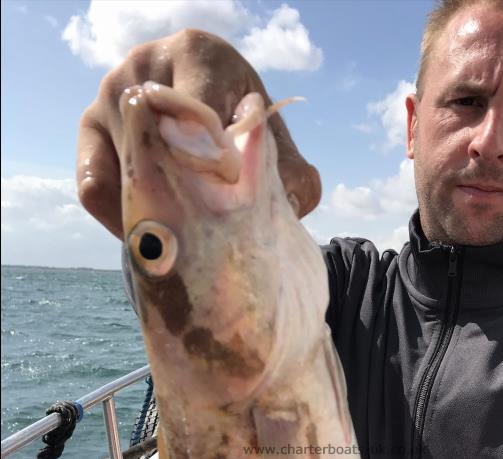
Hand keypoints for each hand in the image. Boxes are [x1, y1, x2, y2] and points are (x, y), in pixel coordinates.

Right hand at [77, 29, 321, 237]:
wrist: (210, 119)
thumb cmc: (245, 134)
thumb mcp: (278, 147)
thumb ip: (292, 175)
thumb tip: (293, 204)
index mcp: (198, 55)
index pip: (201, 115)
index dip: (219, 166)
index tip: (233, 196)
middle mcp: (144, 67)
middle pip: (157, 144)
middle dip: (187, 198)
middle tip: (210, 237)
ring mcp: (107, 98)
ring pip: (123, 170)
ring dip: (154, 216)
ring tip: (185, 242)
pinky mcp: (90, 134)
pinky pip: (93, 187)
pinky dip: (121, 220)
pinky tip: (155, 236)